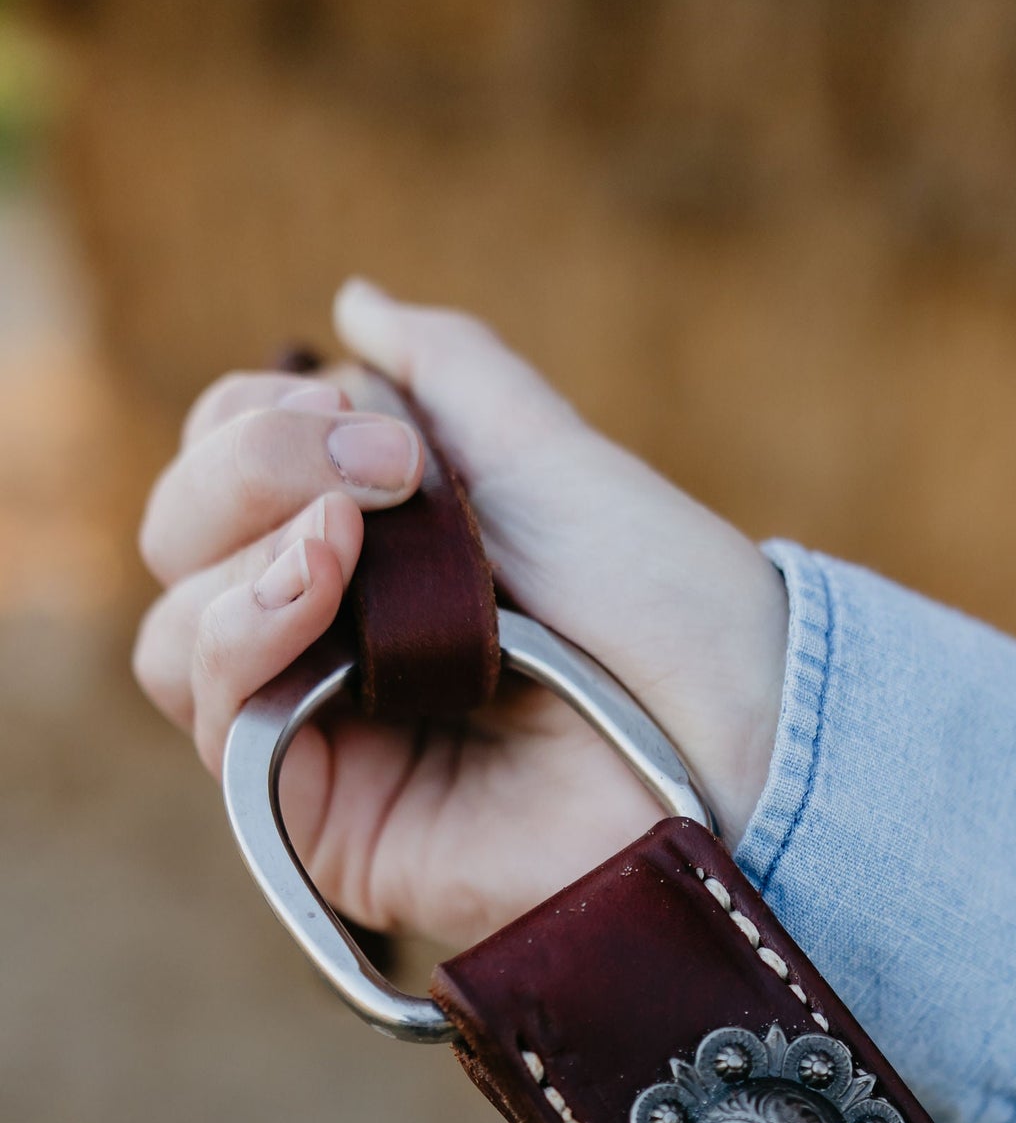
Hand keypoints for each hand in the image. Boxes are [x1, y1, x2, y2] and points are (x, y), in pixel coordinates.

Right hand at [133, 280, 787, 947]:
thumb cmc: (661, 600)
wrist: (734, 728)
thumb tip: (353, 304)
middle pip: (179, 543)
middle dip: (248, 471)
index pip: (221, 473)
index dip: (254, 424)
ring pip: (174, 634)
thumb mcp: (543, 452)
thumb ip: (444, 372)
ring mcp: (318, 732)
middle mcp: (325, 639)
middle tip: (382, 472)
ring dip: (241, 556)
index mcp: (369, 551)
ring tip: (346, 539)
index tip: (370, 419)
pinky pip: (216, 719)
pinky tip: (318, 594)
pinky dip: (243, 634)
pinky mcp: (319, 818)